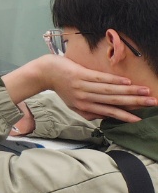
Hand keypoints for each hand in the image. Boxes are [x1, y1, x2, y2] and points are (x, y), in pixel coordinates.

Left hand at [4, 54, 157, 122]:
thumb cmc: (61, 88)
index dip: (124, 116)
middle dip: (134, 103)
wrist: (45, 73)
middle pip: (113, 101)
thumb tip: (105, 117)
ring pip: (109, 90)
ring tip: (144, 91)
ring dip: (129, 91)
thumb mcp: (72, 105)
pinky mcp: (80, 74)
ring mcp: (82, 86)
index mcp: (84, 107)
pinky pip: (100, 78)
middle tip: (151, 103)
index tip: (140, 119)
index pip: (108, 112)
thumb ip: (88, 112)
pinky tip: (127, 82)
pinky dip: (114, 80)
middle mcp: (85, 98)